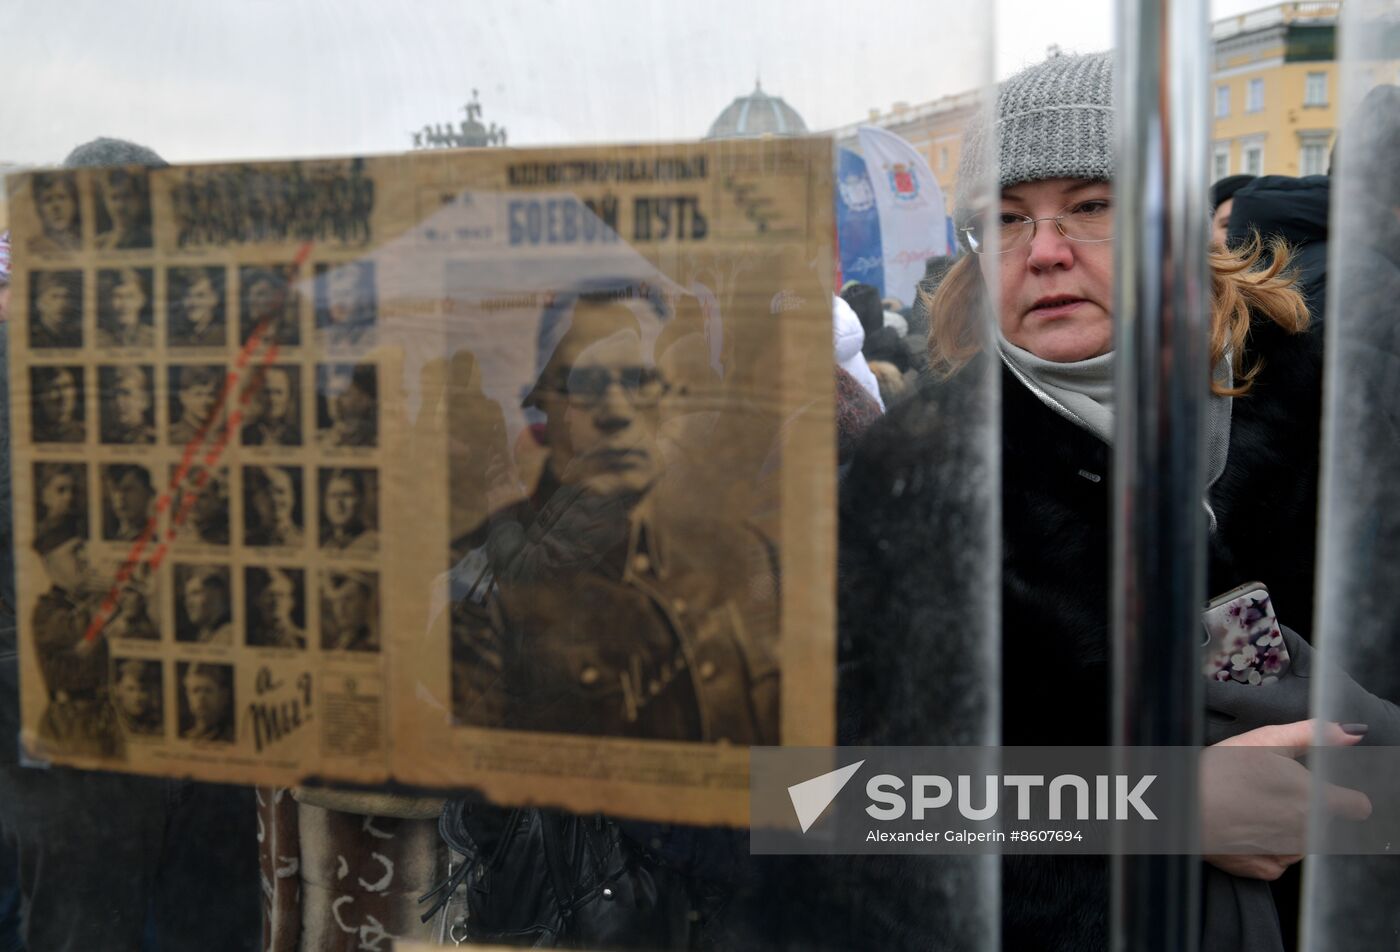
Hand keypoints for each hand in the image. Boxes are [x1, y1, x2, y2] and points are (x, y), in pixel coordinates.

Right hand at [1202, 719, 1370, 879]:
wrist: (1180, 808)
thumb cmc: (1219, 771)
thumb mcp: (1264, 741)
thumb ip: (1312, 736)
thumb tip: (1349, 734)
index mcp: (1312, 797)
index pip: (1357, 806)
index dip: (1343, 796)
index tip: (1324, 791)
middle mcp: (1306, 830)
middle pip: (1323, 822)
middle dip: (1306, 810)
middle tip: (1269, 794)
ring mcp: (1287, 853)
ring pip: (1302, 841)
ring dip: (1288, 829)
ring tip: (1251, 810)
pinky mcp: (1266, 870)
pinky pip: (1280, 859)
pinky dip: (1267, 848)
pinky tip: (1245, 830)